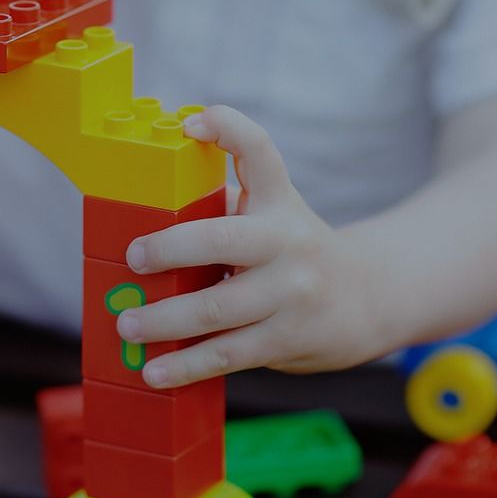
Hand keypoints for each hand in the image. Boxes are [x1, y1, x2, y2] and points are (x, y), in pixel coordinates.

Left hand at [116, 106, 385, 388]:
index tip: (192, 123)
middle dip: (169, 249)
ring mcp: (290, 294)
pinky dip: (186, 366)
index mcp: (278, 202)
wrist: (369, 300)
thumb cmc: (294, 253)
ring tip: (127, 326)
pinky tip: (155, 374)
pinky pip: (227, 354)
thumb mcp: (273, 215)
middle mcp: (287, 243)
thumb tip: (143, 211)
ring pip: (217, 309)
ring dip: (164, 321)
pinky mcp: (287, 339)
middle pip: (221, 239)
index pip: (260, 152)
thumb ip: (223, 207)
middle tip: (131, 259)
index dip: (229, 130)